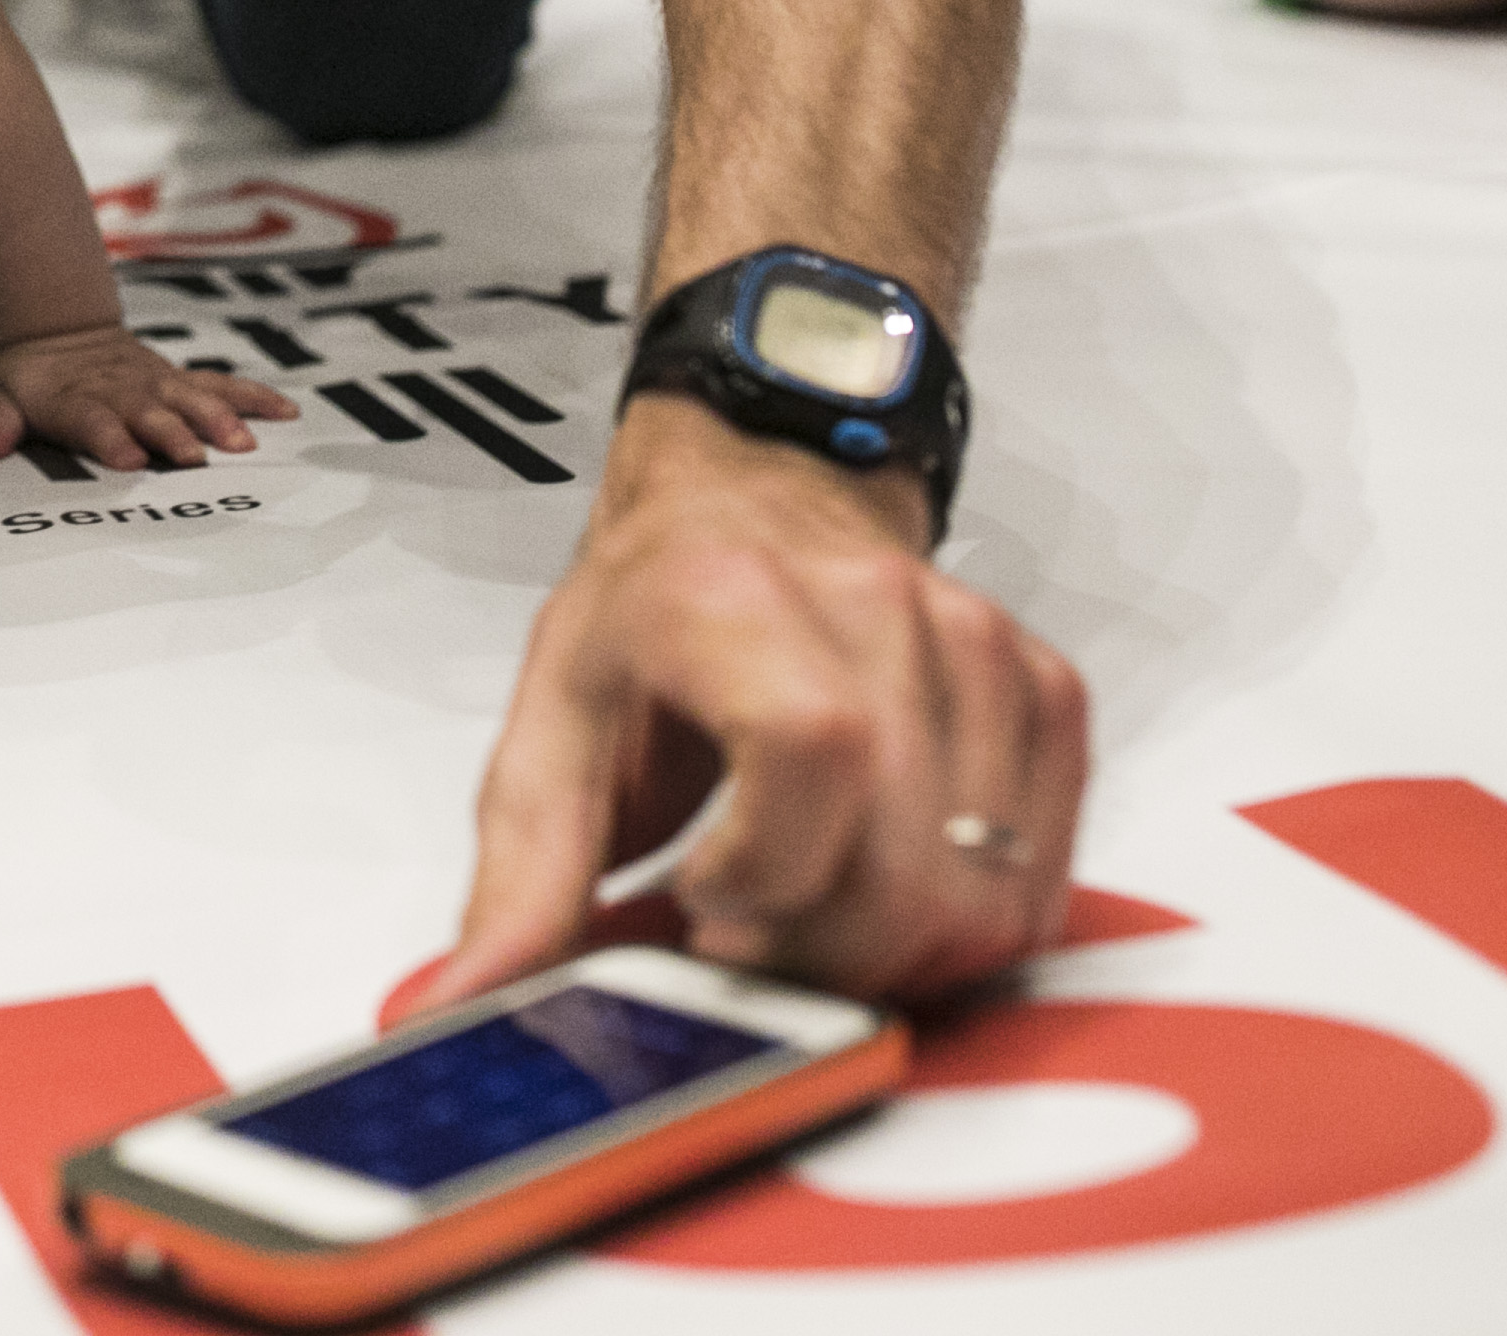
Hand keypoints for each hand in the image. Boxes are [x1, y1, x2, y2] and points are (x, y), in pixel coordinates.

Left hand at [0, 324, 296, 470]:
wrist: (61, 332)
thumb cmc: (32, 381)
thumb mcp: (0, 396)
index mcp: (78, 401)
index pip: (94, 421)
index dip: (110, 438)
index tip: (128, 459)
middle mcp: (124, 392)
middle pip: (150, 413)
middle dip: (172, 434)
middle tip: (194, 458)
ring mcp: (157, 384)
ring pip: (193, 399)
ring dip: (218, 419)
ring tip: (244, 443)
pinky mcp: (180, 381)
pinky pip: (222, 387)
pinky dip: (253, 398)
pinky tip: (285, 413)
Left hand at [395, 399, 1086, 1009]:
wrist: (752, 498)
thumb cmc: (652, 608)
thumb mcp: (554, 724)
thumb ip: (522, 877)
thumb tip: (465, 1007)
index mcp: (731, 599)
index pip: (810, 754)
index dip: (763, 873)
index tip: (700, 904)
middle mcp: (875, 606)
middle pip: (905, 865)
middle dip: (818, 959)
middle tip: (746, 942)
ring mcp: (974, 645)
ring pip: (984, 894)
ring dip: (892, 956)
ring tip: (808, 914)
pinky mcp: (1042, 688)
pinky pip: (1042, 877)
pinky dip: (965, 925)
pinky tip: (882, 887)